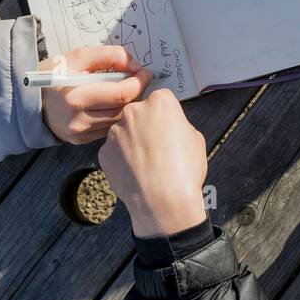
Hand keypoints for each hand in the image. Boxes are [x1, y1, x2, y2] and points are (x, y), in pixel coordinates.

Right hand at [40, 45, 152, 144]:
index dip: (139, 82)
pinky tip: (113, 104)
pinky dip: (116, 115)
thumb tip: (133, 64)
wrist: (31, 100)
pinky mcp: (82, 141)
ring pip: (119, 121)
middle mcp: (78, 121)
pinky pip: (109, 128)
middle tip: (140, 80)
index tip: (145, 72)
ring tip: (126, 90)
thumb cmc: (53, 76)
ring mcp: (81, 134)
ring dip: (128, 105)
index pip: (121, 94)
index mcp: (76, 98)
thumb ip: (107, 56)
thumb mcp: (76, 57)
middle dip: (137, 93)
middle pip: (123, 110)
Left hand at [98, 88, 207, 237]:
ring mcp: (115, 131)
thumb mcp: (195, 138)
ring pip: (124, 131)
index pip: (160, 98)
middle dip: (146, 125)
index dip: (166, 114)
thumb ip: (178, 124)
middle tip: (157, 146)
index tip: (168, 126)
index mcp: (160, 103)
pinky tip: (135, 172)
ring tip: (147, 163)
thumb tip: (170, 126)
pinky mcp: (104, 151)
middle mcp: (133, 111)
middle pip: (139, 112)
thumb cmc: (184, 170)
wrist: (163, 202)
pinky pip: (114, 150)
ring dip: (132, 142)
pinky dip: (122, 158)